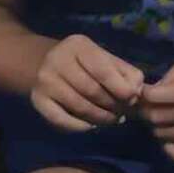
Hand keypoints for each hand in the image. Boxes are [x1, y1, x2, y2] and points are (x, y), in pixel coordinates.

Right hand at [29, 34, 143, 131]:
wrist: (45, 63)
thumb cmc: (85, 63)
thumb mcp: (107, 59)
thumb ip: (126, 73)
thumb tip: (136, 93)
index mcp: (78, 46)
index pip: (103, 71)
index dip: (121, 89)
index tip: (132, 99)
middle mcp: (57, 60)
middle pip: (92, 91)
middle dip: (112, 105)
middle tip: (122, 113)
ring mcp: (45, 81)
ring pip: (79, 107)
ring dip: (100, 118)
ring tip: (112, 120)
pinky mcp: (37, 100)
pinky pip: (61, 120)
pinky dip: (80, 127)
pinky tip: (91, 125)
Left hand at [137, 61, 173, 161]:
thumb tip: (154, 88)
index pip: (159, 95)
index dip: (145, 93)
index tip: (145, 90)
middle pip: (156, 117)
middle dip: (146, 110)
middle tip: (150, 104)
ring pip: (163, 135)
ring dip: (156, 126)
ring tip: (163, 117)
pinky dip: (168, 147)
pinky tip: (172, 137)